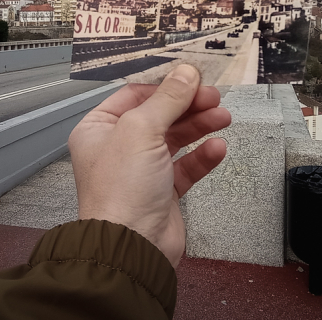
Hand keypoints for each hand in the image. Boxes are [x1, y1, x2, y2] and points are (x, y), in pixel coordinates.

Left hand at [68, 64, 230, 267]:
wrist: (132, 247)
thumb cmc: (120, 193)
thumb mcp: (142, 130)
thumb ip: (168, 99)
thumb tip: (185, 74)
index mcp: (100, 129)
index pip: (135, 95)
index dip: (165, 85)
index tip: (191, 79)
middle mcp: (118, 148)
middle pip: (160, 114)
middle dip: (188, 105)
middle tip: (213, 98)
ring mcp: (141, 170)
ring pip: (176, 138)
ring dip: (200, 126)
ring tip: (222, 118)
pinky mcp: (163, 191)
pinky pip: (187, 166)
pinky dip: (203, 156)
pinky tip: (216, 148)